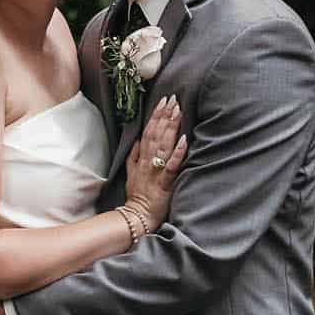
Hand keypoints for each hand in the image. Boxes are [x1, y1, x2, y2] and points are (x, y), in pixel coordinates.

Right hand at [124, 96, 186, 228]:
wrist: (137, 216)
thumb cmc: (137, 195)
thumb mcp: (130, 172)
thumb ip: (133, 155)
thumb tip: (137, 139)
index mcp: (142, 158)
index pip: (149, 131)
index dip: (156, 115)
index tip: (163, 101)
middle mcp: (148, 161)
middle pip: (157, 133)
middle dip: (165, 115)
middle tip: (173, 98)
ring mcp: (156, 170)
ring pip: (163, 144)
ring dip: (171, 127)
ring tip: (178, 111)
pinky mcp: (165, 182)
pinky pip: (172, 166)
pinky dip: (177, 153)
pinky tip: (184, 140)